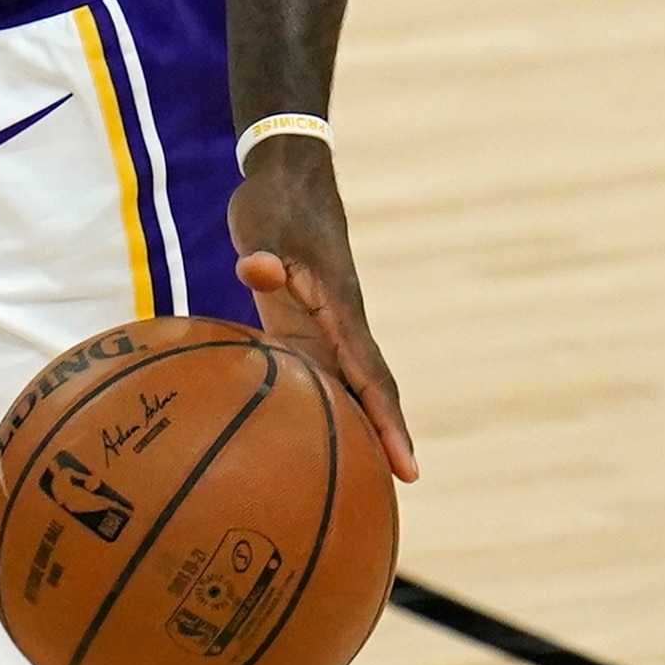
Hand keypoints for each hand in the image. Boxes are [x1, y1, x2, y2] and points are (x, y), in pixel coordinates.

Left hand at [230, 139, 418, 481]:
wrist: (288, 175)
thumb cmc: (276, 201)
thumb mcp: (264, 223)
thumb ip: (261, 252)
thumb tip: (256, 273)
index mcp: (340, 307)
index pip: (370, 374)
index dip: (387, 420)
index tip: (408, 465)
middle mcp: (340, 325)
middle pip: (370, 389)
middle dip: (386, 436)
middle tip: (399, 489)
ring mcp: (323, 325)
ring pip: (347, 384)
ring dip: (357, 425)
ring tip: (360, 479)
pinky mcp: (302, 322)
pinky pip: (317, 371)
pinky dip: (320, 404)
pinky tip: (306, 435)